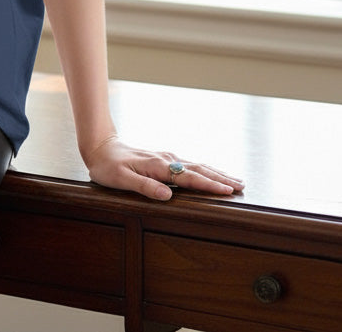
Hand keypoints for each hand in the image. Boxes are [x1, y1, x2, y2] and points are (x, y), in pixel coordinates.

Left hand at [83, 136, 244, 200]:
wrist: (100, 147)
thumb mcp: (121, 179)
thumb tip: (167, 195)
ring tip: (235, 180)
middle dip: (221, 178)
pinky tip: (211, 173)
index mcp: (158, 166)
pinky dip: (204, 170)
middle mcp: (165, 159)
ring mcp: (166, 158)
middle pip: (198, 169)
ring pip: (196, 166)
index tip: (228, 191)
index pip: (188, 177)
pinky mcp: (163, 159)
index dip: (209, 185)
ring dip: (216, 173)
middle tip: (242, 186)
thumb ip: (144, 186)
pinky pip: (189, 165)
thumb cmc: (108, 166)